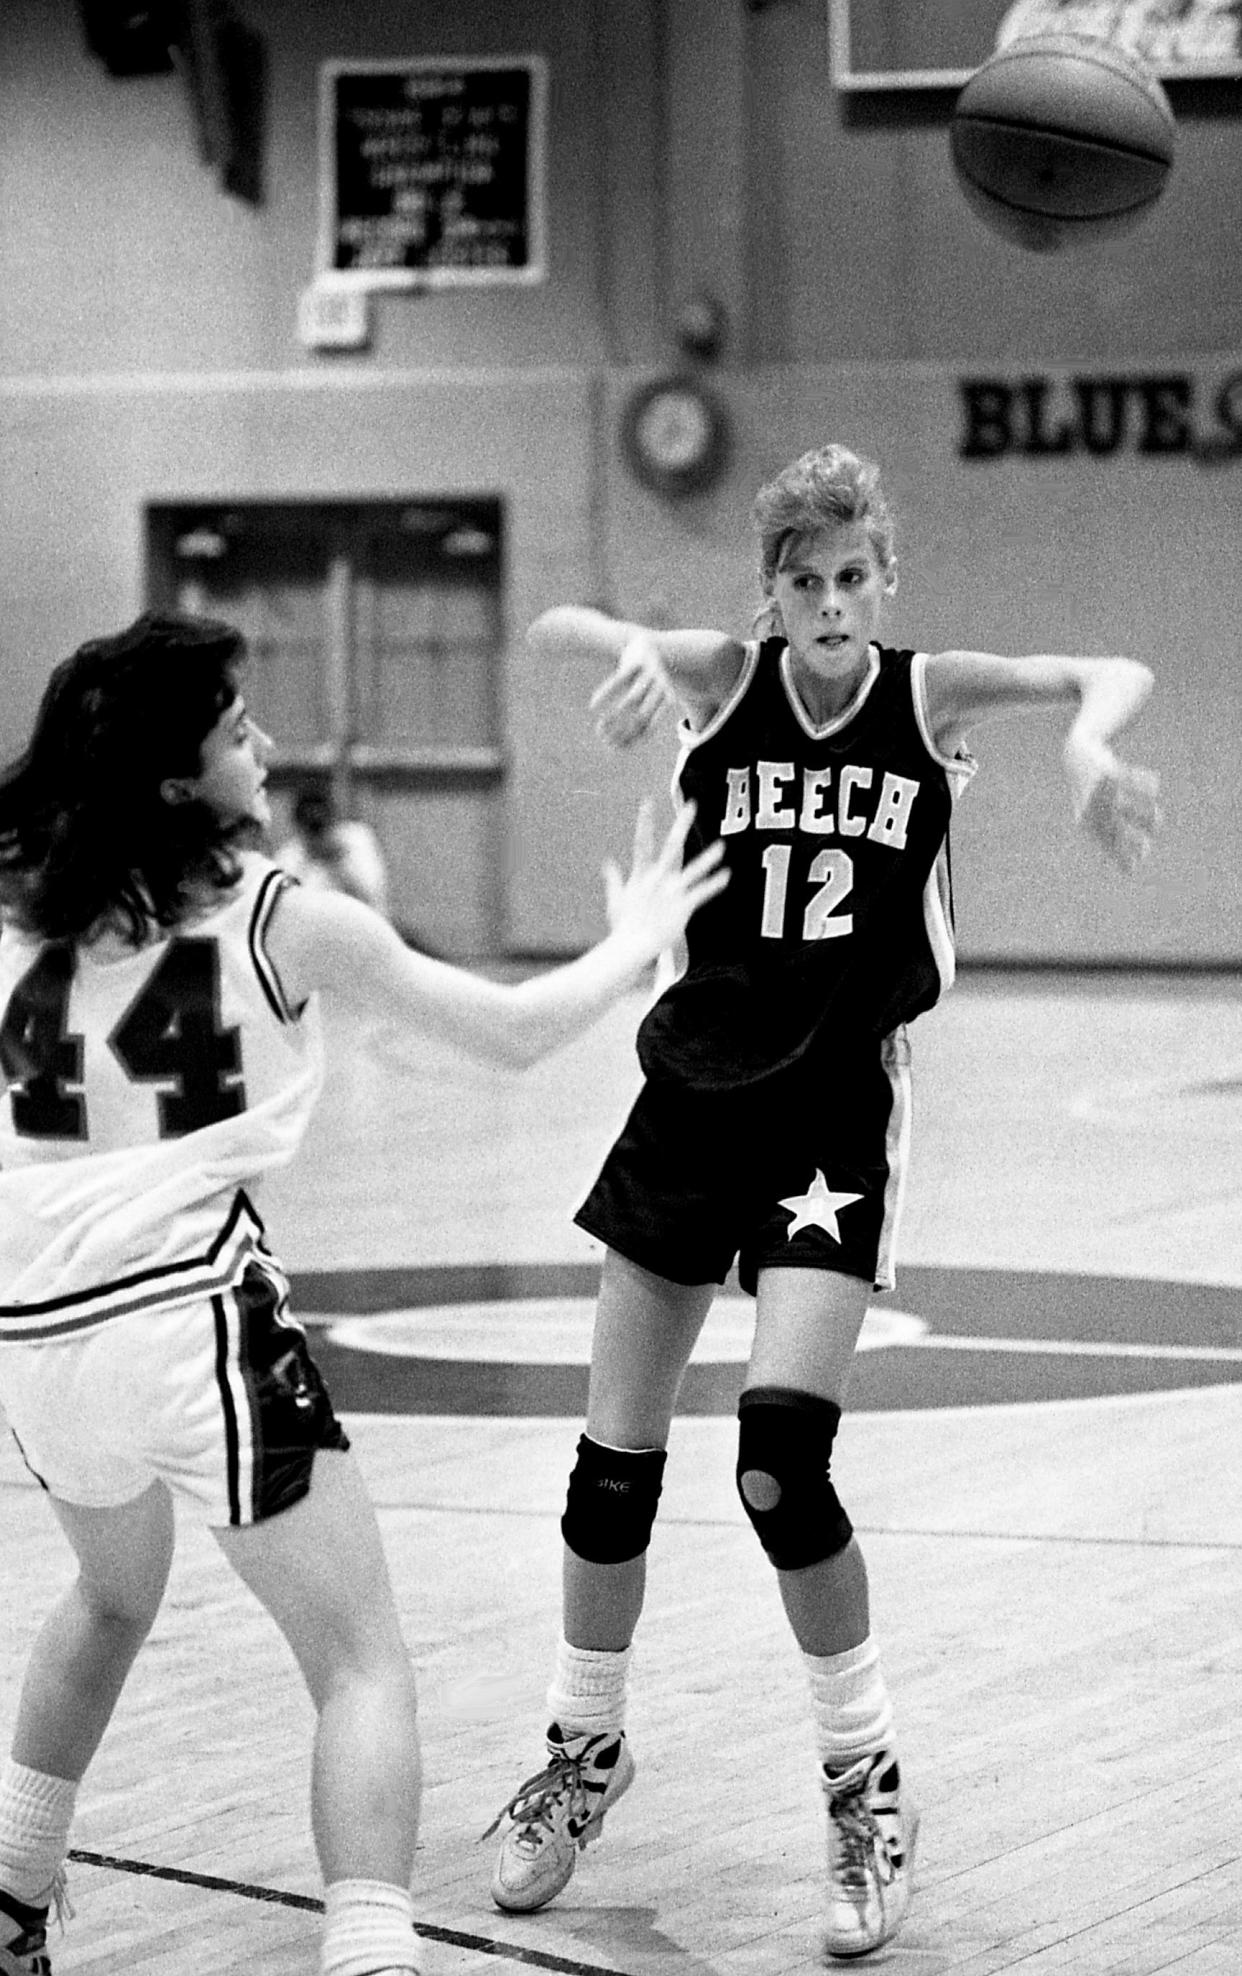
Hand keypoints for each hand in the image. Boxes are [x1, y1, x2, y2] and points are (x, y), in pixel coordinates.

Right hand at [588, 633, 676, 748]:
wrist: (645, 643)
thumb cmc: (644, 679)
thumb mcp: (646, 699)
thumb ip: (638, 720)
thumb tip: (620, 746)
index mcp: (667, 700)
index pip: (648, 728)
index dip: (629, 739)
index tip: (610, 746)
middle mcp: (662, 688)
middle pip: (640, 717)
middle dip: (620, 730)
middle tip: (601, 736)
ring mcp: (649, 674)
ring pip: (631, 700)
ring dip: (614, 715)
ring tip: (599, 724)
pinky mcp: (635, 663)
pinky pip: (618, 681)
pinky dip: (605, 693)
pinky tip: (593, 704)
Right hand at [602, 800, 727, 956]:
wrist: (631, 946)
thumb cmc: (623, 926)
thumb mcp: (616, 899)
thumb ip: (614, 879)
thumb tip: (607, 863)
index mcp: (642, 875)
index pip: (642, 842)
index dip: (644, 821)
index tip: (647, 802)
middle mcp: (657, 879)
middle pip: (672, 846)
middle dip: (682, 825)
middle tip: (691, 806)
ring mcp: (671, 892)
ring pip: (693, 869)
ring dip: (708, 857)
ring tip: (722, 846)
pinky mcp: (682, 906)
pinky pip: (702, 892)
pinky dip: (715, 884)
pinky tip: (726, 875)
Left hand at [1065, 735, 1160, 872]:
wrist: (1076, 756)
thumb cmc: (1093, 791)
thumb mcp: (1101, 813)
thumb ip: (1117, 835)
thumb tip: (1134, 862)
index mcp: (1087, 821)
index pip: (1105, 842)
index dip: (1120, 853)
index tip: (1138, 862)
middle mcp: (1091, 807)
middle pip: (1112, 826)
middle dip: (1129, 837)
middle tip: (1147, 846)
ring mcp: (1097, 789)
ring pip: (1122, 803)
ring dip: (1140, 811)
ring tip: (1157, 816)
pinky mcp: (1105, 770)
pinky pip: (1126, 777)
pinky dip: (1142, 780)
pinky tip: (1156, 782)